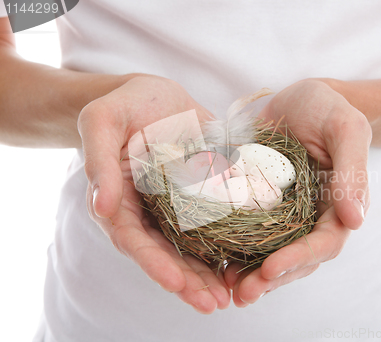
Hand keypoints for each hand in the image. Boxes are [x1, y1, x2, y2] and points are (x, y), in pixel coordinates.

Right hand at [78, 75, 229, 313]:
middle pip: (165, 253)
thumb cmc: (121, 105)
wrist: (153, 95)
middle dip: (187, 281)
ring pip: (191, 246)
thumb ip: (99, 161)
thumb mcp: (102, 122)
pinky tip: (245, 260)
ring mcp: (175, 205)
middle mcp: (147, 211)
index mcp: (119, 200)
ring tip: (231, 296)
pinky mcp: (200, 194)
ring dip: (209, 273)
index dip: (153, 263)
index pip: (133, 240)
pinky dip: (227, 243)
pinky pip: (214, 222)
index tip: (176, 283)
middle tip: (213, 304)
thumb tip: (101, 207)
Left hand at [225, 79, 371, 305]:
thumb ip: (353, 171)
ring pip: (271, 252)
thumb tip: (356, 221)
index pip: (324, 242)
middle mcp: (311, 216)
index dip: (299, 258)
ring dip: (251, 275)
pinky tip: (215, 262)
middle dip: (271, 279)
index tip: (271, 269)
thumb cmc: (328, 108)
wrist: (300, 99)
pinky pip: (248, 232)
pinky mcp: (259, 204)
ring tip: (226, 289)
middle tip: (244, 295)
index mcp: (338, 205)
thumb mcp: (345, 128)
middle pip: (296, 258)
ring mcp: (284, 213)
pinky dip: (234, 250)